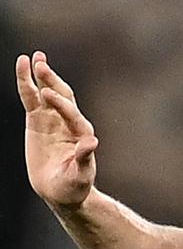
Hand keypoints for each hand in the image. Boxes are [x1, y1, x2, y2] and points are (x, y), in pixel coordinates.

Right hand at [16, 52, 98, 207]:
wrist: (62, 191)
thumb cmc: (74, 185)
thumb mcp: (80, 175)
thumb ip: (84, 159)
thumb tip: (92, 143)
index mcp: (81, 133)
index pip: (72, 114)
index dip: (61, 104)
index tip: (46, 94)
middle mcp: (69, 122)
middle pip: (63, 96)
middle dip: (53, 80)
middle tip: (41, 63)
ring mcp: (53, 120)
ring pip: (46, 93)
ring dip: (42, 76)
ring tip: (35, 57)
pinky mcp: (38, 122)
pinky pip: (31, 100)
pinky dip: (27, 85)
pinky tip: (24, 69)